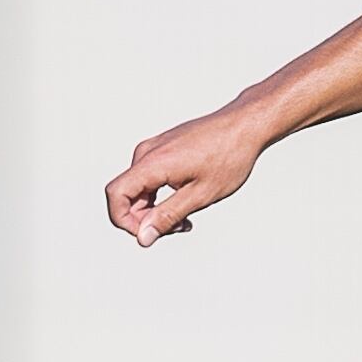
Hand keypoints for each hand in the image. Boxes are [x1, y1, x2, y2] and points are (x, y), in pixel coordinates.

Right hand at [104, 107, 268, 245]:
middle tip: (177, 227)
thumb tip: (144, 236)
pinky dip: (161, 195)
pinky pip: (149, 178)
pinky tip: (185, 202)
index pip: (116, 194)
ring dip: (155, 209)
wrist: (245, 125)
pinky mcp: (163, 149)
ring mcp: (154, 149)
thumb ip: (168, 216)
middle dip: (146, 218)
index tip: (148, 233)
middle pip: (127, 195)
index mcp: (153, 162)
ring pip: (139, 189)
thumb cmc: (229, 155)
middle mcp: (147, 152)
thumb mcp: (200, 195)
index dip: (124, 220)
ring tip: (185, 218)